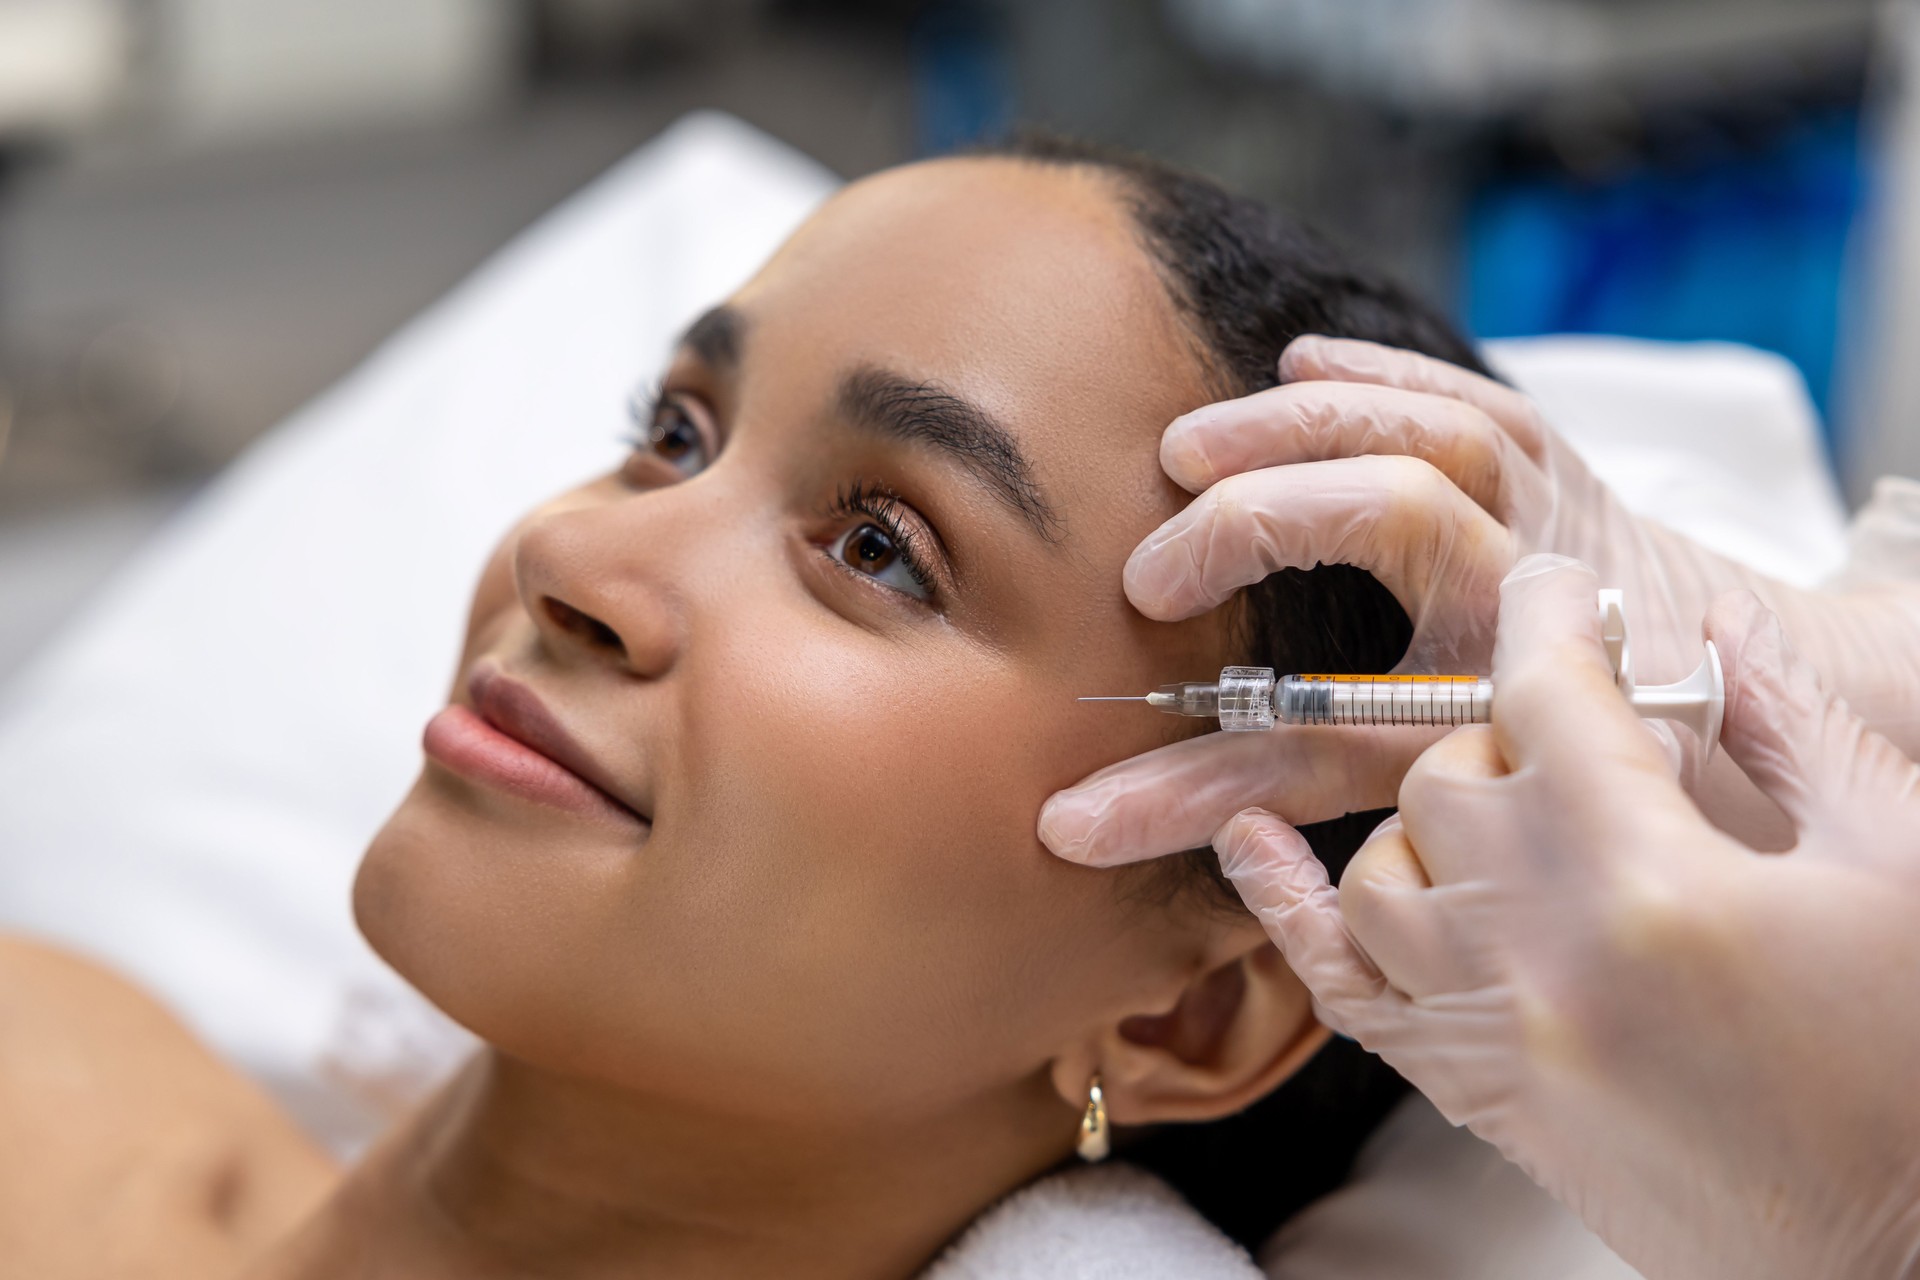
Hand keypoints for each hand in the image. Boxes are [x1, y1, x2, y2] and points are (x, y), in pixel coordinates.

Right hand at [1041, 336, 1919, 866]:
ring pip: (1437, 426)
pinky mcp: (1549, 454)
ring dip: (1306, 423)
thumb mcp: (1389, 789)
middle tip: (1152, 558)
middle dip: (1267, 511)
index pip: (1358, 640)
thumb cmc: (1524, 760)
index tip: (1143, 611)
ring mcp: (1553, 500)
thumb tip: (1075, 823)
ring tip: (1191, 448)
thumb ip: (1241, 799)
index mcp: (1508, 672)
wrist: (1697, 699)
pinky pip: (1462, 391)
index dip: (1242, 638)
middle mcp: (1539, 573)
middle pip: (1408, 499)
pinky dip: (1380, 369)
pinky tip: (1300, 360)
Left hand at [1217, 555, 1919, 1279]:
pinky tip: (1250, 842)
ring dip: (1436, 820)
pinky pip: (1340, 990)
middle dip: (1513, 733)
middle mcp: (1539, 950)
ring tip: (1521, 816)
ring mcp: (1490, 1030)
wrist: (1892, 1258)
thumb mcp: (1899, 863)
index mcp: (1651, 881)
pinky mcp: (1474, 1093)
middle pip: (1448, 778)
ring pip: (1379, 869)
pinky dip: (1285, 910)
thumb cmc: (1916, 1068)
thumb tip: (1716, 622)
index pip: (1544, 696)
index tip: (1555, 590)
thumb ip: (1794, 726)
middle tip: (1589, 737)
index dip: (1545, 618)